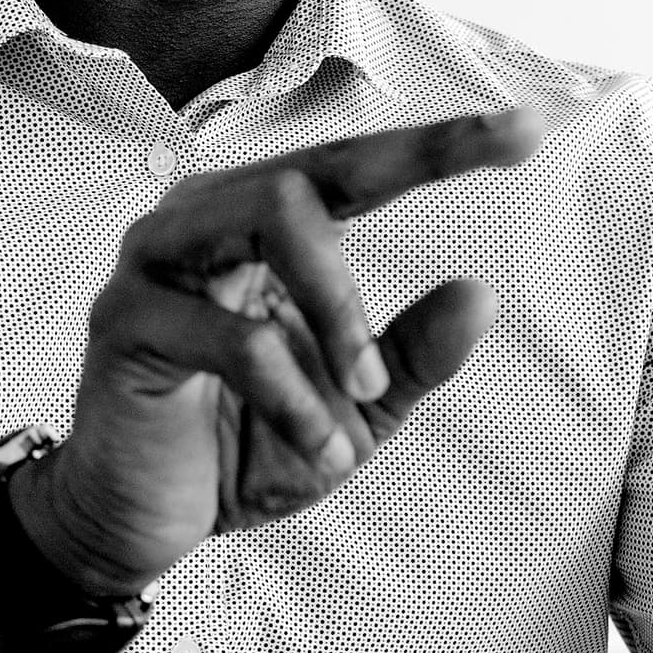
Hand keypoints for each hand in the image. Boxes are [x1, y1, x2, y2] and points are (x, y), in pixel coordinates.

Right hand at [12, 109, 545, 598]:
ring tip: (362, 389)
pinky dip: (296, 401)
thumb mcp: (355, 406)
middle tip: (398, 343)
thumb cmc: (242, 447)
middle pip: (307, 172)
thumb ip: (412, 353)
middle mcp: (205, 220)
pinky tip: (319, 448)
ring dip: (336, 311)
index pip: (355, 165)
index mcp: (260, 226)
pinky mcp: (125, 323)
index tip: (527, 129)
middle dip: (381, 228)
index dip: (440, 144)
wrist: (142, 523)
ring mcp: (156, 263)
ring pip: (267, 218)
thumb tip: (481, 293)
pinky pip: (235, 339)